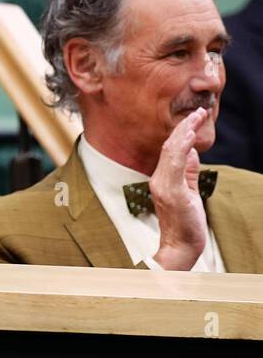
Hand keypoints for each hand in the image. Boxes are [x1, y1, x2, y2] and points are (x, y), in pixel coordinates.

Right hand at [151, 107, 210, 270]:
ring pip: (170, 151)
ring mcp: (162, 185)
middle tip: (200, 110)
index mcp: (162, 179)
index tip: (196, 116)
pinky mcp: (170, 192)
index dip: (182, 131)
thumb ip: (188, 172)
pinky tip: (190, 136)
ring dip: (184, 132)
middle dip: (185, 126)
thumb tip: (191, 151)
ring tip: (197, 117)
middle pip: (169, 146)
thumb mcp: (189, 192)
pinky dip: (181, 147)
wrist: (180, 246)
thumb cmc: (185, 223)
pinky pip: (174, 164)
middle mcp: (158, 179)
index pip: (170, 149)